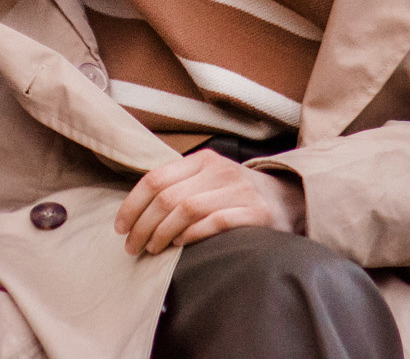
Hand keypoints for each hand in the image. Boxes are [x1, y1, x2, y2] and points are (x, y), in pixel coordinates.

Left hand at [114, 148, 306, 255]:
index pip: (155, 178)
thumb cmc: (238, 194)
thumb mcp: (209, 180)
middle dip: (143, 225)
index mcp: (202, 160)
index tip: (120, 227)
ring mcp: (238, 190)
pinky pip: (216, 222)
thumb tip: (137, 210)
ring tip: (153, 249)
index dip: (133, 204)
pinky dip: (193, 234)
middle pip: (167, 197)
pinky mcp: (255, 212)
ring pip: (187, 209)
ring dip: (163, 233)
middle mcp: (219, 170)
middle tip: (132, 246)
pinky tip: (181, 244)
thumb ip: (180, 185)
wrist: (289, 198)